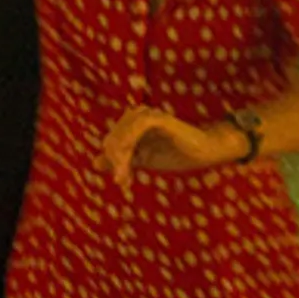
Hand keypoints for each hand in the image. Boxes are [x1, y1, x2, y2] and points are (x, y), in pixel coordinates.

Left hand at [98, 107, 242, 187]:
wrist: (203, 151)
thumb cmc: (175, 153)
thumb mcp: (143, 159)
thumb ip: (121, 159)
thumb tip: (95, 162)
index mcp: (130, 125)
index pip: (110, 142)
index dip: (112, 162)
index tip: (121, 182)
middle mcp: (136, 116)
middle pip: (112, 139)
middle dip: (115, 162)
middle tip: (122, 181)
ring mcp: (147, 115)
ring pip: (122, 135)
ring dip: (120, 158)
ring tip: (124, 176)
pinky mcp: (159, 117)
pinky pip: (137, 127)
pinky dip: (130, 143)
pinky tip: (130, 161)